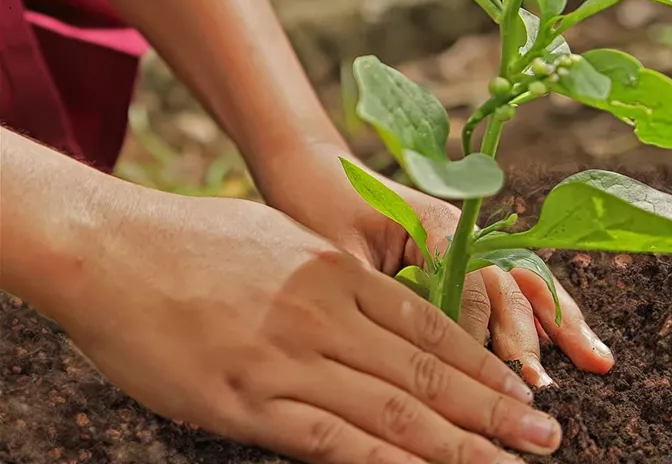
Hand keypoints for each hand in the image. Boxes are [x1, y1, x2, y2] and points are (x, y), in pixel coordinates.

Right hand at [48, 191, 562, 462]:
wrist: (113, 249)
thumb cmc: (194, 242)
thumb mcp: (280, 244)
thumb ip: (331, 284)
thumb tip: (372, 319)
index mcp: (337, 273)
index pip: (430, 326)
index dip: (483, 361)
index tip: (522, 387)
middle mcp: (326, 314)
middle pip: (427, 370)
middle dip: (493, 407)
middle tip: (546, 435)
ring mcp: (289, 359)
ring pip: (392, 410)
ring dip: (459, 442)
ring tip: (510, 463)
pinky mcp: (246, 401)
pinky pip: (330, 440)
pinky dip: (387, 463)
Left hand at [257, 146, 614, 388]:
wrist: (313, 168)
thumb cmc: (319, 207)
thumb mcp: (339, 254)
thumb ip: (381, 295)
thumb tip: (414, 353)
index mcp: (434, 223)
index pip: (471, 284)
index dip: (480, 333)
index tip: (489, 379)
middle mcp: (462, 230)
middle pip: (509, 284)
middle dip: (532, 337)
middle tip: (544, 389)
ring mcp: (468, 239)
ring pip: (523, 282)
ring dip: (558, 322)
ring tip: (596, 361)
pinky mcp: (463, 253)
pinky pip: (509, 283)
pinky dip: (541, 312)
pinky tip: (566, 339)